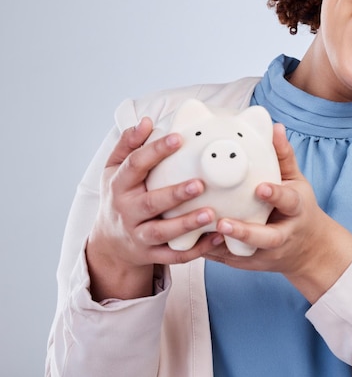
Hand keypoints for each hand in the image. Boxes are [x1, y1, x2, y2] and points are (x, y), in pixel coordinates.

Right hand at [86, 117, 223, 300]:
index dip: (155, 151)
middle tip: (200, 183)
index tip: (178, 138)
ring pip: (162, 233)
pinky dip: (196, 249)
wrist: (109, 243)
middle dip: (175, 194)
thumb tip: (146, 121)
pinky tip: (217, 237)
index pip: (135, 165)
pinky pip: (174, 255)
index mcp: (119, 185)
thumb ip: (129, 144)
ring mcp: (138, 235)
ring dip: (187, 224)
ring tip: (211, 214)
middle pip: (150, 203)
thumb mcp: (114, 168)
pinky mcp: (151, 255)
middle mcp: (127, 211)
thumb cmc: (120, 195)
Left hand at [203, 123, 351, 302]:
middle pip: (265, 239)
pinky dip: (210, 251)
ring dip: (221, 245)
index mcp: (296, 211)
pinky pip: (227, 259)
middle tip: (223, 223)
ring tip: (199, 233)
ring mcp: (265, 254)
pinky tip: (190, 239)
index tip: (260, 188)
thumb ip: (283, 156)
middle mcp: (282, 236)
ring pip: (243, 253)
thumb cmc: (299, 209)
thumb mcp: (296, 181)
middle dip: (245, 232)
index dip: (276, 196)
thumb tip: (275, 127)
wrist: (308, 250)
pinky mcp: (249, 262)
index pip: (289, 202)